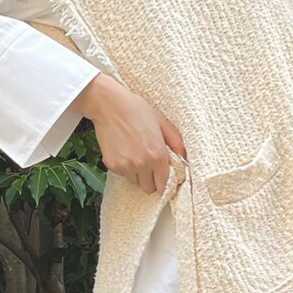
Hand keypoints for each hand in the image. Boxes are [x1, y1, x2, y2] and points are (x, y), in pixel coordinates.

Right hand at [73, 74, 186, 196]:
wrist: (109, 104)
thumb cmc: (136, 110)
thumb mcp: (161, 122)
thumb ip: (175, 142)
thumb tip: (183, 157)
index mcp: (157, 155)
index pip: (164, 185)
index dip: (164, 181)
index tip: (162, 176)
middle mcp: (142, 164)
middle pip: (149, 188)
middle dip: (151, 179)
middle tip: (148, 165)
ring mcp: (125, 166)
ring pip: (135, 182)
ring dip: (137, 174)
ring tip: (134, 154)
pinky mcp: (112, 165)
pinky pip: (122, 174)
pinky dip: (124, 167)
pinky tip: (124, 151)